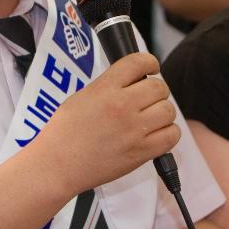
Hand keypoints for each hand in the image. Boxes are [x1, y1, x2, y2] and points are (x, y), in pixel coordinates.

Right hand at [37, 52, 179, 195]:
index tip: (151, 68)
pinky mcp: (141, 152)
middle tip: (147, 99)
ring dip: (163, 112)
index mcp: (104, 89)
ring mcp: (133, 130)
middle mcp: (122, 106)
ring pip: (168, 110)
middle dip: (156, 91)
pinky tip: (157, 134)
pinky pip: (172, 135)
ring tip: (150, 118)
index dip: (150, 62)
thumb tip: (133, 81)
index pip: (138, 62)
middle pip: (159, 87)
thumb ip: (109, 86)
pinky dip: (168, 132)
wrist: (57, 166)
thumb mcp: (82, 97)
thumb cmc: (64, 133)